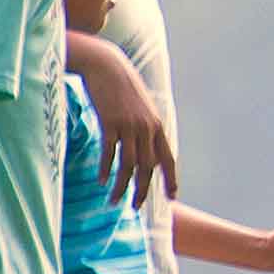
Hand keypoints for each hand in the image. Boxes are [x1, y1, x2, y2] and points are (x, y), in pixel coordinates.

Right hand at [77, 58, 178, 203]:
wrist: (106, 65)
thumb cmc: (121, 87)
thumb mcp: (140, 108)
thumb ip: (145, 127)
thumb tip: (146, 147)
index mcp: (157, 125)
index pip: (168, 158)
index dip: (171, 179)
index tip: (172, 197)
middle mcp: (146, 127)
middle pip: (148, 167)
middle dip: (143, 190)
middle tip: (136, 207)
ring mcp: (129, 125)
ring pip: (129, 164)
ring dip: (121, 186)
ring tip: (114, 201)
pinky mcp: (110, 122)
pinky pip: (109, 152)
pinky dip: (105, 168)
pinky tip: (101, 180)